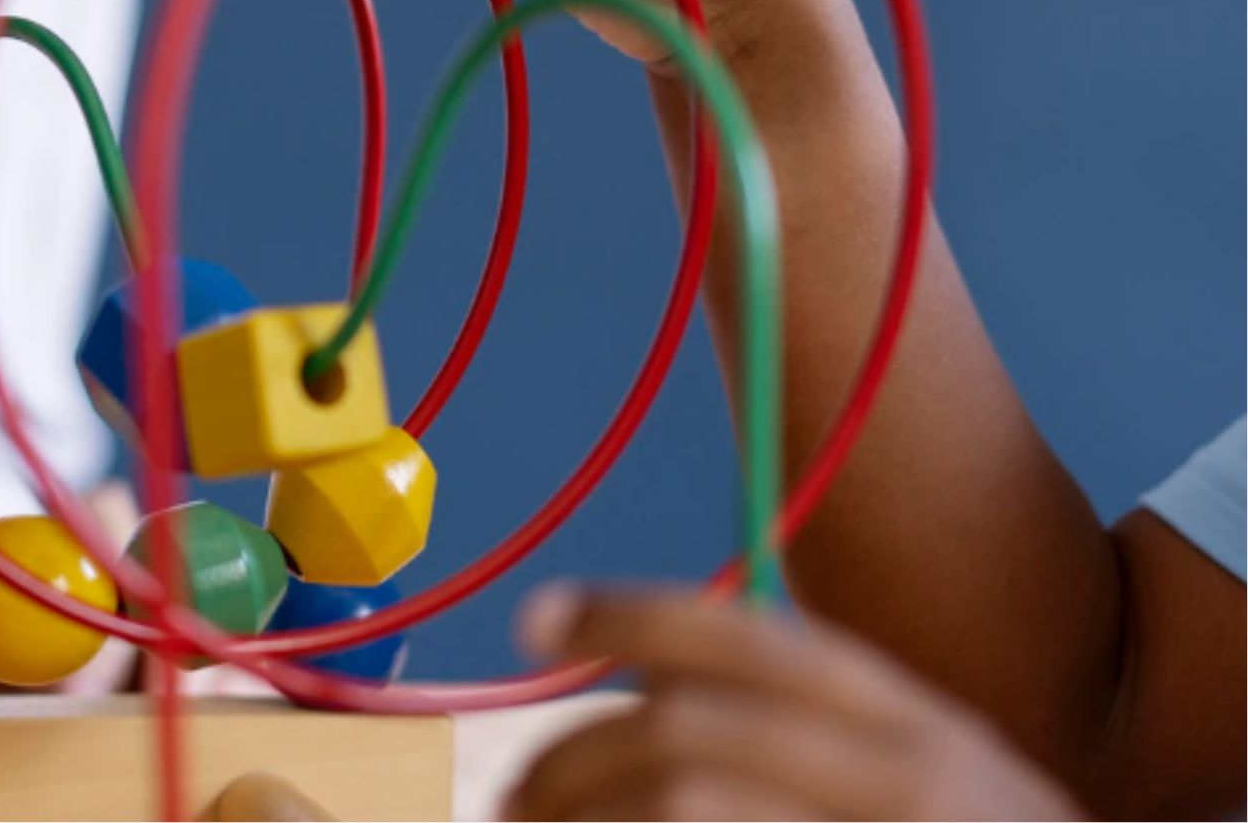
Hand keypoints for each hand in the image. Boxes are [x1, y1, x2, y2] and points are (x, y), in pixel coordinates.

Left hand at [502, 584, 1083, 819]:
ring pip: (688, 806)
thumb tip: (643, 700)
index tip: (536, 621)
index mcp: (904, 720)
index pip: (751, 639)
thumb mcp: (908, 773)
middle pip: (691, 736)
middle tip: (509, 798)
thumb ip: (796, 726)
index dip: (631, 615)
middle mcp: (902, 775)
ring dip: (589, 817)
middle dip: (574, 762)